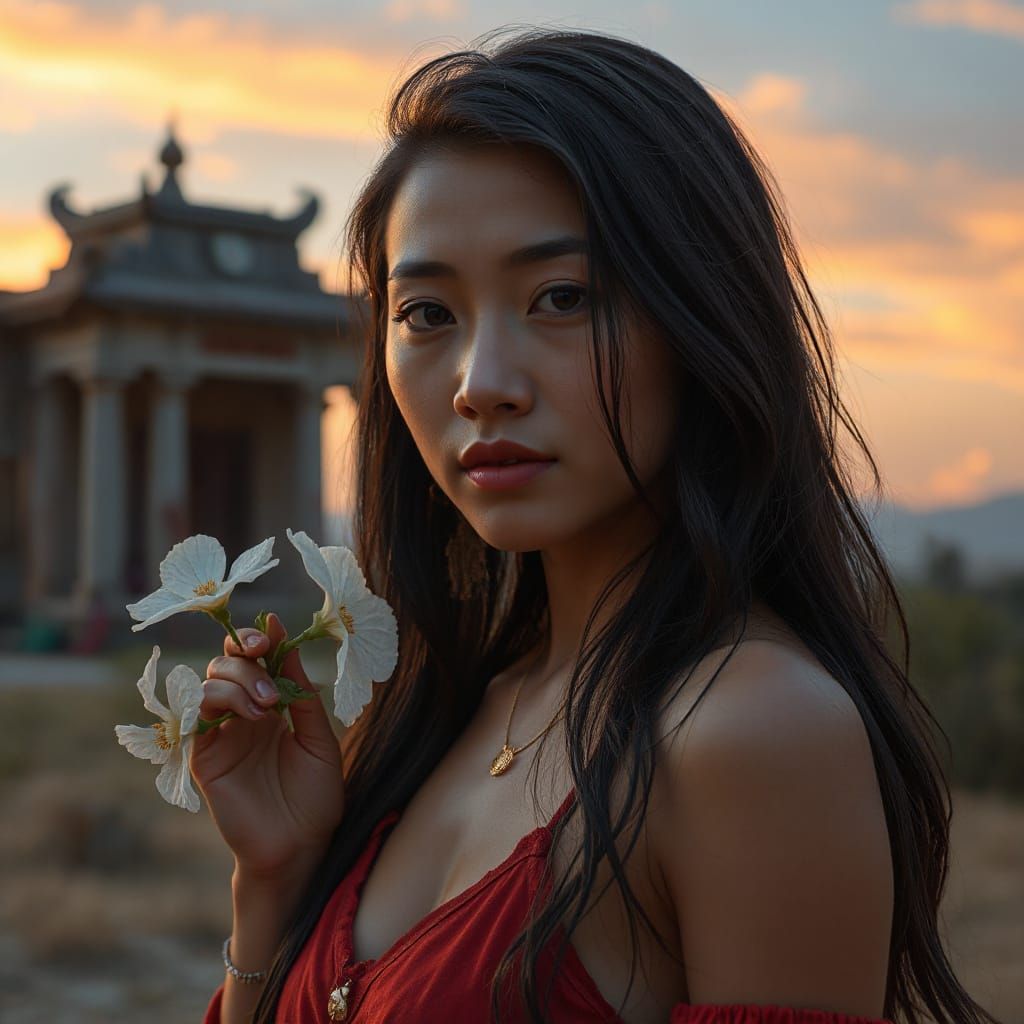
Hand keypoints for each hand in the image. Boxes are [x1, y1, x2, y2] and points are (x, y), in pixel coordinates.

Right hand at [190, 612, 343, 878]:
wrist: (303, 846)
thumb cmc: (317, 797)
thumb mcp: (320, 737)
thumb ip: (302, 693)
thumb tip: (287, 641)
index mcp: (270, 707)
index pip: (252, 660)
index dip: (256, 639)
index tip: (271, 629)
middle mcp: (241, 716)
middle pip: (224, 663)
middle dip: (245, 656)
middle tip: (270, 672)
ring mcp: (220, 736)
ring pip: (208, 684)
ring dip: (238, 682)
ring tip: (268, 707)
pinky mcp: (203, 759)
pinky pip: (193, 719)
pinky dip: (215, 704)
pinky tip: (248, 715)